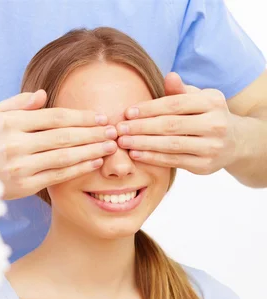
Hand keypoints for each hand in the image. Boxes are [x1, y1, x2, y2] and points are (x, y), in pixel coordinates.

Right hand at [0, 90, 117, 199]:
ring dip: (90, 151)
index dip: (81, 117)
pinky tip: (94, 163)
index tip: (101, 117)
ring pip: (63, 156)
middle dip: (92, 134)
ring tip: (109, 147)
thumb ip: (20, 102)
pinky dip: (78, 169)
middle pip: (63, 136)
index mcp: (11, 122)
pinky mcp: (25, 185)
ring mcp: (21, 166)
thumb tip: (43, 94)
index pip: (55, 117)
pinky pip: (58, 175)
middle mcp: (16, 143)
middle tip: (113, 132)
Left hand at [116, 72, 236, 174]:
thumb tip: (169, 76)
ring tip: (123, 142)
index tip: (128, 112)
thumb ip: (181, 91)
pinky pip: (173, 161)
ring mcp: (211, 147)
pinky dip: (153, 157)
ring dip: (143, 143)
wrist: (235, 142)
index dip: (149, 108)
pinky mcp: (204, 165)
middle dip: (142, 127)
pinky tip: (136, 153)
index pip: (175, 104)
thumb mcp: (200, 98)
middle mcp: (215, 124)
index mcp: (212, 102)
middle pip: (171, 125)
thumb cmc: (208, 115)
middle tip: (120, 129)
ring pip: (171, 145)